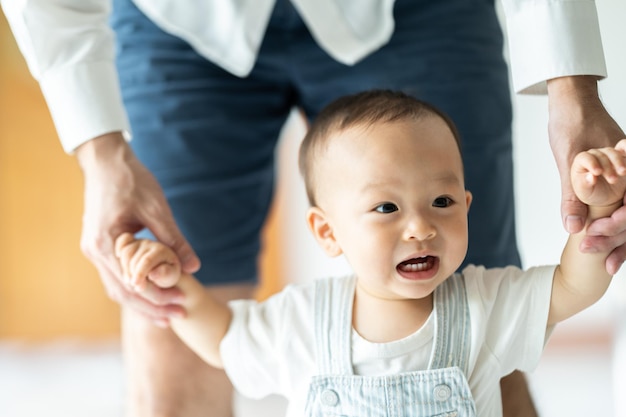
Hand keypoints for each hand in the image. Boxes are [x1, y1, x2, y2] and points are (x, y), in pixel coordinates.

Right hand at [76, 132, 199, 325]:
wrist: (105, 160)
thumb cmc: (131, 180)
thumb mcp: (157, 209)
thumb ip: (174, 240)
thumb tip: (194, 267)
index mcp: (105, 243)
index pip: (133, 283)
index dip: (158, 297)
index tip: (181, 305)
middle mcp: (94, 251)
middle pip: (123, 292)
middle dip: (151, 307)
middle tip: (178, 317)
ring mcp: (94, 250)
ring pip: (117, 287)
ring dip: (142, 302)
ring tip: (167, 314)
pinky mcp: (99, 245)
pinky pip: (116, 275)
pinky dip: (134, 288)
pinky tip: (152, 294)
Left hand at [547, 76, 625, 273]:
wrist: (571, 102)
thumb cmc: (572, 123)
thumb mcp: (569, 159)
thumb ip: (572, 195)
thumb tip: (573, 228)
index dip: (617, 227)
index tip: (594, 237)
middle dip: (616, 237)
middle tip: (592, 252)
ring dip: (618, 238)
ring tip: (602, 260)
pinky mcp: (619, 180)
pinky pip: (622, 207)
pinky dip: (614, 226)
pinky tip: (603, 244)